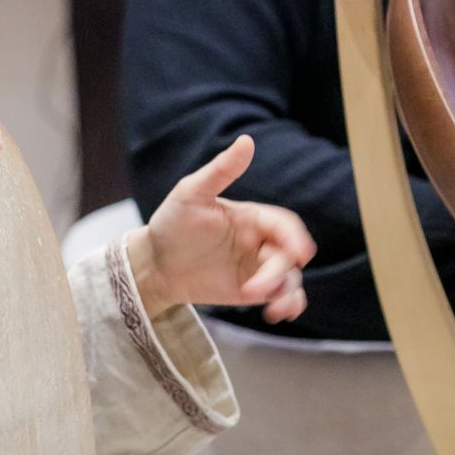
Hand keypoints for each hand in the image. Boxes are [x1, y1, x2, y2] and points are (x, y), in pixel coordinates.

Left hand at [129, 135, 315, 321]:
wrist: (154, 264)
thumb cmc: (171, 223)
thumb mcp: (192, 193)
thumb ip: (221, 170)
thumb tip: (247, 140)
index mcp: (251, 216)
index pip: (283, 224)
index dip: (294, 237)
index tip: (300, 254)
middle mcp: (259, 240)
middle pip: (287, 255)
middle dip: (279, 273)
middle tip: (255, 289)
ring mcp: (256, 266)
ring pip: (289, 278)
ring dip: (289, 293)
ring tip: (276, 308)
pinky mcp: (251, 290)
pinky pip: (279, 296)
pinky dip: (287, 304)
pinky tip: (279, 313)